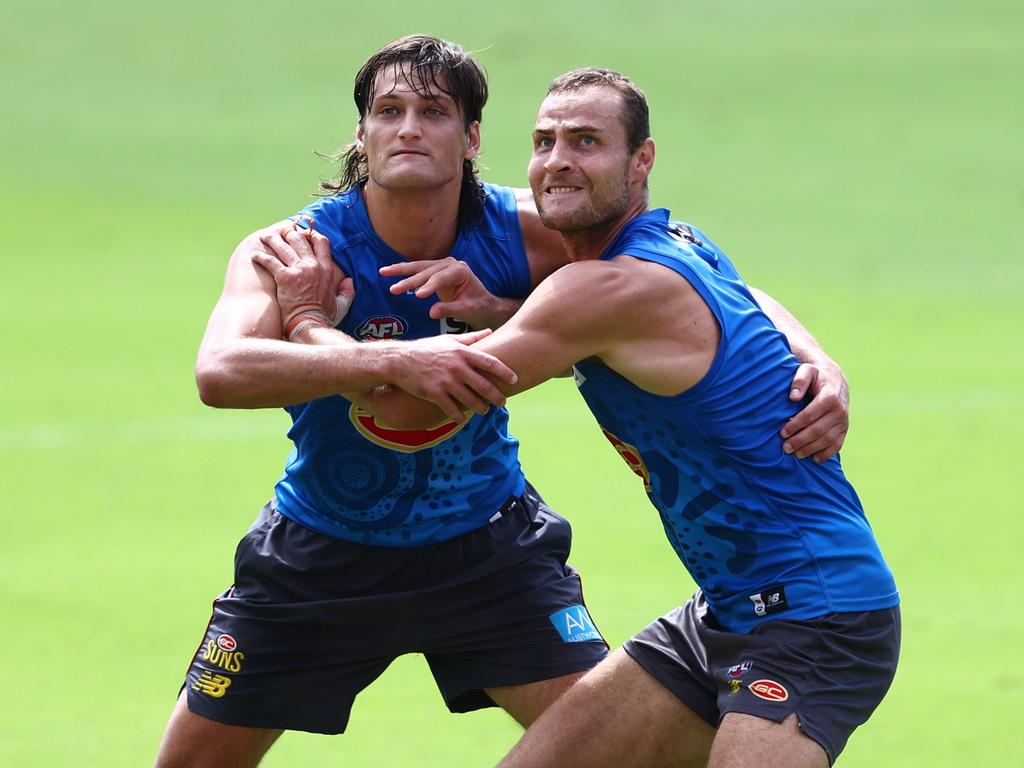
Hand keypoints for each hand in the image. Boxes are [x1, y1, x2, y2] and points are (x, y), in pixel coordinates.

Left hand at [251, 224, 353, 333]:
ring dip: (273, 240)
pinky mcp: (284, 277)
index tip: (304, 233)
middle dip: (289, 233)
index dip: (311, 234)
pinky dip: (261, 257)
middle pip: (300, 239)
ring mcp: (298, 270)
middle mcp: (313, 265)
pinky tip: (254, 256)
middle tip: (281, 232)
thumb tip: (349, 282)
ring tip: (265, 237)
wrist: (310, 324)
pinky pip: (270, 261)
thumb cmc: (324, 317)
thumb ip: (347, 292)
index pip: (320, 242)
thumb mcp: (341, 304)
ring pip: (283, 246)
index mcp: (326, 269)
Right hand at [379, 258, 501, 328]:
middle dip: (409, 280)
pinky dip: (403, 271)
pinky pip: (417, 270)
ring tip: (383, 272)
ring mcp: (442, 265)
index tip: (417, 296)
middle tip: (394, 289)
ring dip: (400, 270)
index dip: (428, 287)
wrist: (483, 303)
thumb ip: (450, 309)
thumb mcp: (466, 310)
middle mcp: (450, 264)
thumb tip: (431, 312)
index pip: (440, 278)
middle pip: (426, 271)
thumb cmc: (477, 306)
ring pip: (418, 267)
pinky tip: (388, 271)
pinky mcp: (435, 270)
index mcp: (460, 271)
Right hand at [381, 330, 517, 421]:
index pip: (489, 362)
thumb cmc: (426, 349)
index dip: (504, 372)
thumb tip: (489, 331)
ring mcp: (445, 381)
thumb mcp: (448, 340)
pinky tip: (463, 419)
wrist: (399, 360)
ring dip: (480, 408)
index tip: (515, 379)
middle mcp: (456, 367)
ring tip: (484, 410)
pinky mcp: (434, 394)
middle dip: (496, 396)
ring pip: (470, 400)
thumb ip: (470, 338)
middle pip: (484, 385)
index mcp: (462, 352)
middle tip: (503, 402)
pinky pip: (452, 409)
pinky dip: (459, 416)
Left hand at [780, 362, 848, 461]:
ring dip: (811, 449)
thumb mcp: (807, 371)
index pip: (809, 415)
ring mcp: (844, 421)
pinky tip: (814, 459)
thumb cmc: (816, 376)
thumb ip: (799, 380)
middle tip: (785, 447)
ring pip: (827, 440)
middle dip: (800, 441)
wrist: (836, 379)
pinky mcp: (845, 428)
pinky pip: (838, 444)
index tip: (782, 433)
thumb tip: (793, 397)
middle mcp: (839, 410)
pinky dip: (827, 453)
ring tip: (796, 454)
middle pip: (818, 430)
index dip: (795, 426)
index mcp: (829, 397)